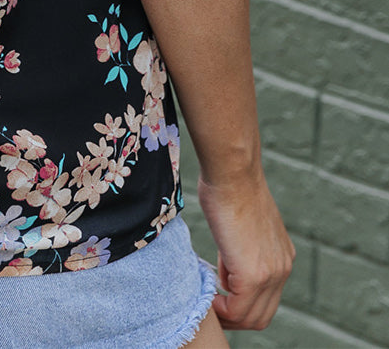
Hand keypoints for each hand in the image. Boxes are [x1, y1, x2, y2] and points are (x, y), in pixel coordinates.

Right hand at [197, 167, 295, 332]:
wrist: (233, 172)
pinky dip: (221, 309)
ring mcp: (271, 274)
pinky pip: (237, 310)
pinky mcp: (254, 275)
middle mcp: (282, 268)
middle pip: (261, 315)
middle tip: (211, 305)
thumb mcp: (242, 225)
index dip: (241, 304)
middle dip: (235, 317)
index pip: (266, 298)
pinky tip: (208, 294)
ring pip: (251, 318)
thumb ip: (242, 249)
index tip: (217, 294)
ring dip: (227, 316)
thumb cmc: (229, 187)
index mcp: (282, 256)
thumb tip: (228, 270)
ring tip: (208, 301)